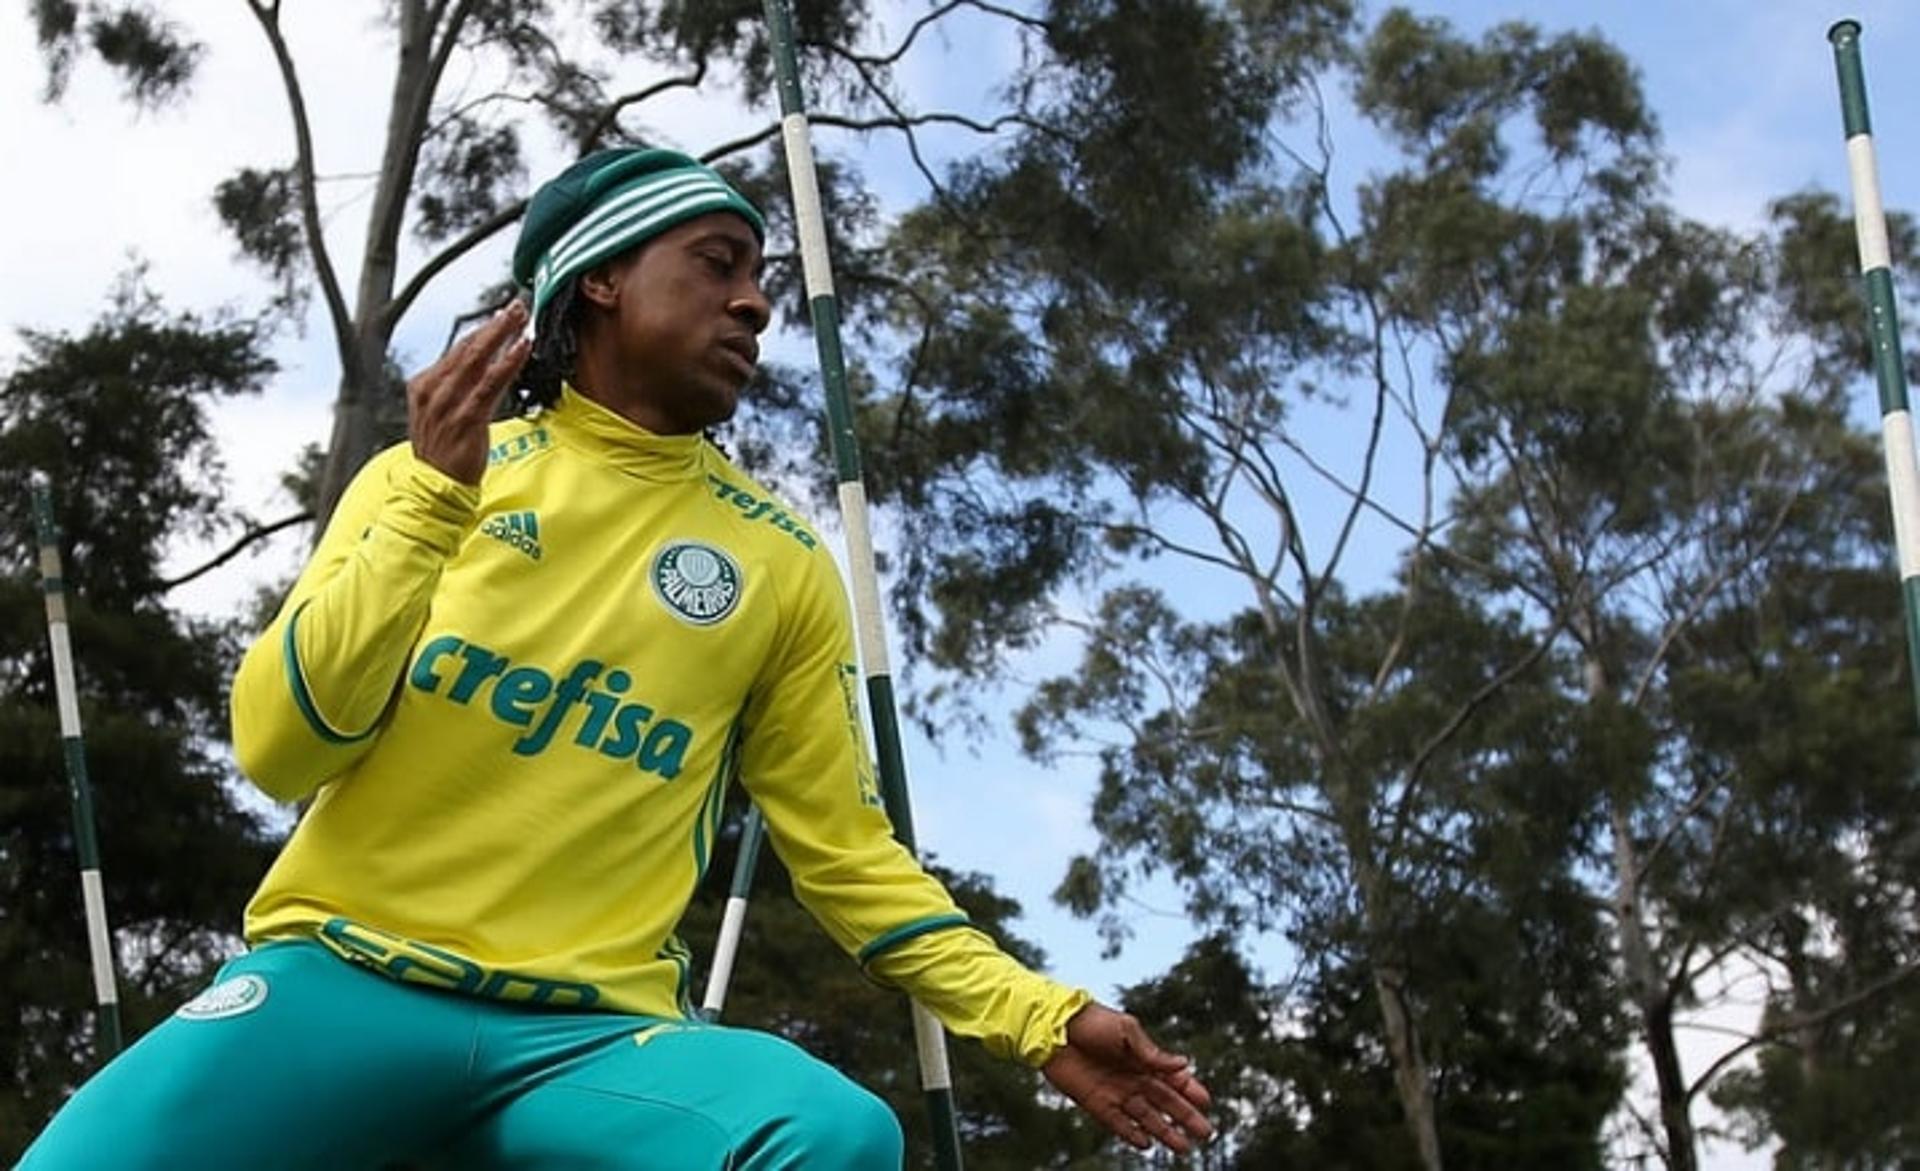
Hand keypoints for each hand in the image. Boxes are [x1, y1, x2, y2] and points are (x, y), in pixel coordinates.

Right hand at [407, 300, 531, 483]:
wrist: (435, 486)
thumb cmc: (444, 449)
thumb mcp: (444, 411)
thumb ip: (459, 386)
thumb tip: (484, 363)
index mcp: (424, 385)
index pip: (457, 348)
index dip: (483, 328)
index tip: (504, 312)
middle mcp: (433, 390)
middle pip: (467, 347)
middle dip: (495, 324)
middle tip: (517, 305)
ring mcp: (448, 404)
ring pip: (477, 361)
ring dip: (502, 335)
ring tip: (522, 318)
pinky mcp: (465, 420)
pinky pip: (489, 386)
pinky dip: (507, 363)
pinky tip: (522, 348)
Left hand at [1042, 1002, 1213, 1154]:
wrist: (1053, 1028)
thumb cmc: (1092, 1022)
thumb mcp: (1126, 1030)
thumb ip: (1152, 1052)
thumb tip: (1184, 1064)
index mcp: (1144, 1058)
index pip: (1174, 1078)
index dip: (1190, 1091)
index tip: (1206, 1103)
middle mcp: (1133, 1077)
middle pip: (1165, 1102)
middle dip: (1186, 1117)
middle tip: (1205, 1133)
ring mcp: (1116, 1092)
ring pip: (1146, 1117)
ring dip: (1165, 1131)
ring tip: (1183, 1148)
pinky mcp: (1096, 1102)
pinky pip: (1118, 1123)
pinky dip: (1132, 1134)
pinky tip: (1146, 1144)